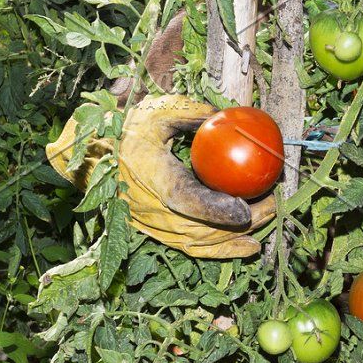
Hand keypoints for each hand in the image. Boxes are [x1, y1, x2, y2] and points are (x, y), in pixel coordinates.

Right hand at [46, 94, 274, 258]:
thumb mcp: (157, 111)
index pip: (185, 199)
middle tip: (273, 207)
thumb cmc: (125, 130)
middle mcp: (149, 207)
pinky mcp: (154, 231)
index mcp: (150, 175)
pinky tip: (245, 247)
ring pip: (197, 242)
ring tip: (266, 227)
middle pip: (200, 227)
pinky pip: (189, 246)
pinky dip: (218, 250)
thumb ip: (192, 114)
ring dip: (233, 240)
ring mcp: (150, 224)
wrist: (90, 156)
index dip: (215, 208)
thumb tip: (226, 118)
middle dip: (241, 224)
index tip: (245, 208)